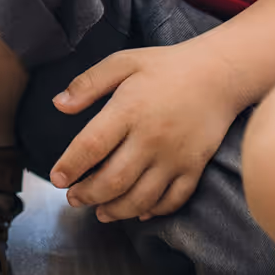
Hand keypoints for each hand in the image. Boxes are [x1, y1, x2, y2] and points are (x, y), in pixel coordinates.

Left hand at [49, 44, 242, 222]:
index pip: (91, 146)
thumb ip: (87, 83)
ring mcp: (175, 157)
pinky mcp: (194, 168)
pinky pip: (172, 200)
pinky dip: (153, 211)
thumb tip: (57, 104)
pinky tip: (137, 212)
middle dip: (87, 195)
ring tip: (99, 211)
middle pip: (113, 180)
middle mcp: (151, 138)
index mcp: (129, 110)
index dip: (70, 166)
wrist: (219, 73)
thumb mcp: (123, 62)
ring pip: (140, 198)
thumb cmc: (166, 66)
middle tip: (73, 198)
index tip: (56, 178)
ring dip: (115, 210)